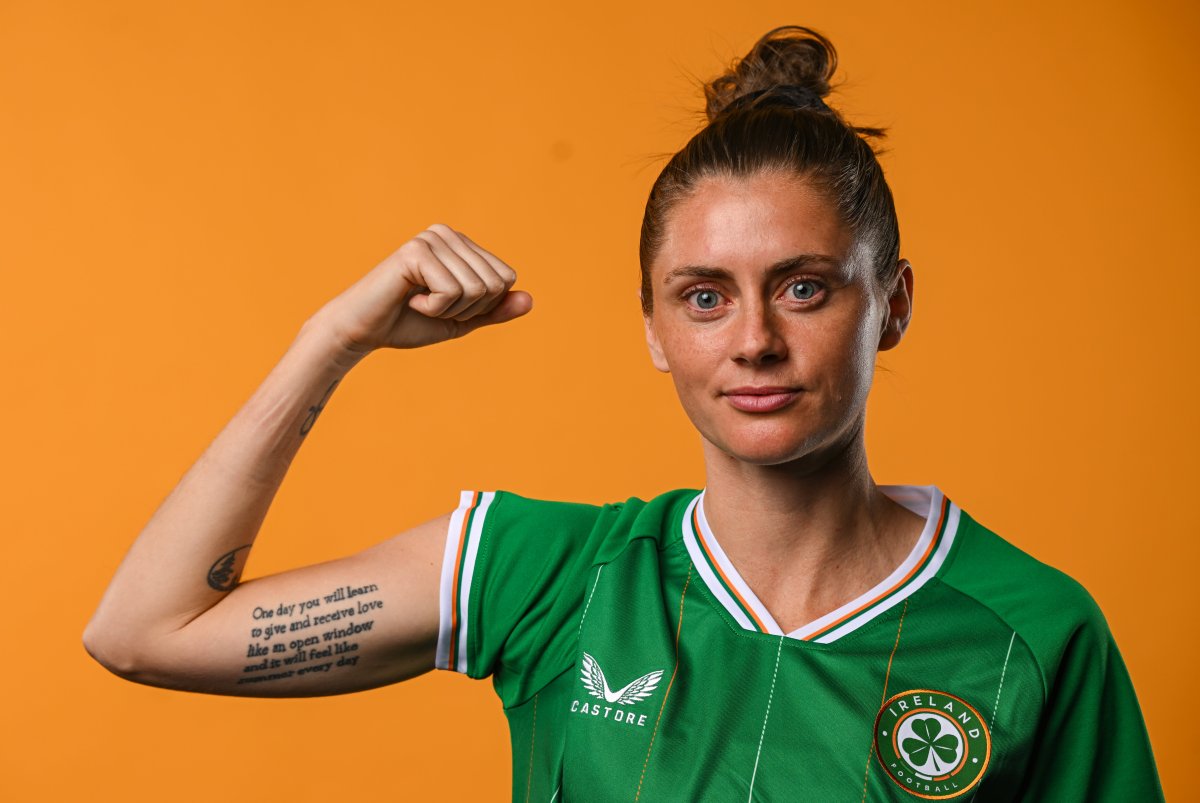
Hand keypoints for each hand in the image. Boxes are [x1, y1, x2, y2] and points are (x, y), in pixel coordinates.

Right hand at [310, 224, 532, 354]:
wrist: (363, 331)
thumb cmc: (409, 323)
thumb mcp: (462, 320)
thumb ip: (495, 311)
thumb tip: (530, 301)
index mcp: (462, 244)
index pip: (506, 279)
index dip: (483, 306)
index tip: (448, 305)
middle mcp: (448, 234)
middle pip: (496, 283)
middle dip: (469, 309)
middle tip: (432, 306)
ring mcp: (431, 239)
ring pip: (476, 289)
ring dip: (449, 310)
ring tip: (419, 302)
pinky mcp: (416, 251)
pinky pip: (452, 291)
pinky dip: (433, 308)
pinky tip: (409, 299)